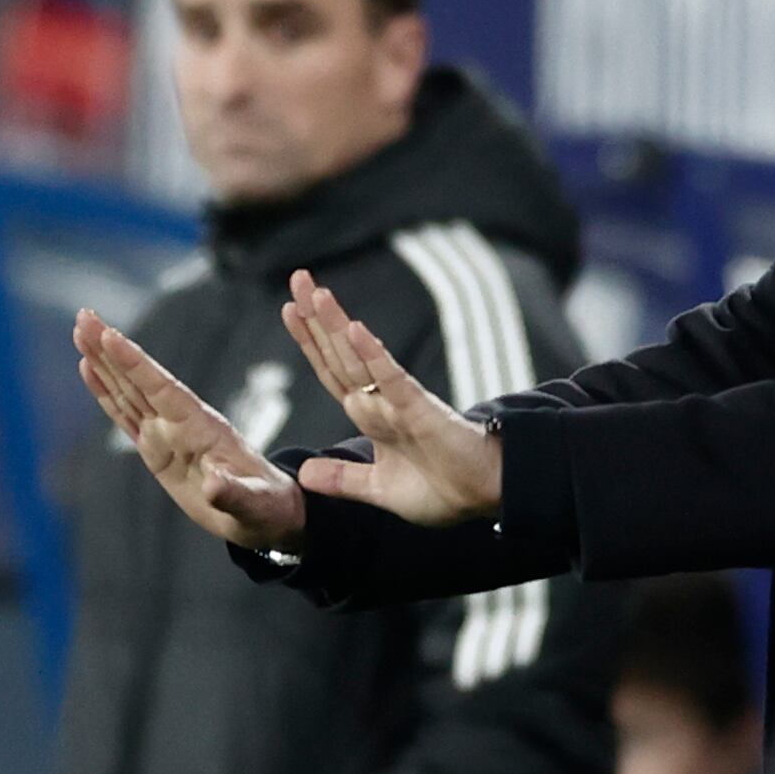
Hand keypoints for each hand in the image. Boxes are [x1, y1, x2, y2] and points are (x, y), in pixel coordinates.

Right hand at [74, 309, 307, 551]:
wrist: (265, 512)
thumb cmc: (264, 505)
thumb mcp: (253, 503)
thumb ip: (231, 492)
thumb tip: (211, 484)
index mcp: (201, 427)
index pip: (162, 389)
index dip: (136, 364)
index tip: (111, 335)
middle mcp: (179, 422)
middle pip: (137, 379)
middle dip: (110, 349)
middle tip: (83, 316)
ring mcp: (165, 432)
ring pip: (126, 391)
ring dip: (102, 362)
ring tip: (80, 331)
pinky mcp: (155, 448)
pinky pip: (125, 415)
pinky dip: (105, 392)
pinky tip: (89, 369)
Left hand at [279, 269, 503, 523]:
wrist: (486, 495)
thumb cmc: (442, 488)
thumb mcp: (379, 488)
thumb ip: (343, 479)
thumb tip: (302, 474)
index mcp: (370, 416)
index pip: (332, 371)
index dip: (310, 342)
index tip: (288, 309)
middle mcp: (380, 402)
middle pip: (339, 354)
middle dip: (316, 319)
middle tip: (297, 278)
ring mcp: (398, 402)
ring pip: (360, 358)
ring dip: (337, 326)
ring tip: (315, 293)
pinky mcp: (420, 409)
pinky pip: (392, 378)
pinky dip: (373, 354)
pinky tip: (357, 329)